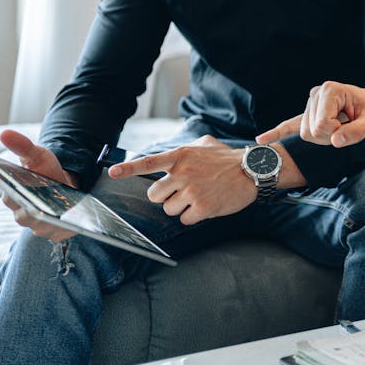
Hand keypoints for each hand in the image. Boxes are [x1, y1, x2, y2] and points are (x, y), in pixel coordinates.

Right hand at [0, 129, 77, 241]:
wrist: (65, 184)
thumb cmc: (45, 170)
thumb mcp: (36, 156)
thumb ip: (22, 146)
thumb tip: (4, 133)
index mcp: (13, 196)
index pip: (9, 198)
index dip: (12, 194)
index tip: (18, 188)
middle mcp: (22, 215)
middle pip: (24, 216)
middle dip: (32, 209)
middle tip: (40, 201)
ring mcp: (38, 226)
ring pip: (41, 227)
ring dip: (49, 221)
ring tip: (59, 212)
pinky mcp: (56, 233)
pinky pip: (59, 233)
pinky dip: (65, 228)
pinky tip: (73, 220)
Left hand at [107, 136, 303, 224]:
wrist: (252, 171)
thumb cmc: (228, 159)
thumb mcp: (204, 144)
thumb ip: (184, 151)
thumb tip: (168, 159)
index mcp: (180, 156)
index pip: (148, 163)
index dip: (128, 168)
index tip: (112, 172)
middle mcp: (182, 173)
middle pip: (155, 195)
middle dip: (165, 197)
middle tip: (182, 192)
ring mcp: (191, 191)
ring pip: (169, 209)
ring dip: (182, 207)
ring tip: (199, 197)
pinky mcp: (202, 207)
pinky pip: (185, 220)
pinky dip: (194, 216)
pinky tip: (207, 205)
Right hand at [257, 81, 364, 147]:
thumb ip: (356, 132)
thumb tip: (337, 141)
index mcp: (330, 90)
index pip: (321, 124)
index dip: (336, 133)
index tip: (350, 126)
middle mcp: (316, 94)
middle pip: (311, 131)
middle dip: (329, 137)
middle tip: (346, 128)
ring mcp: (311, 104)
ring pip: (306, 134)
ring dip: (323, 138)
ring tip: (339, 127)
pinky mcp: (308, 113)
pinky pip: (289, 125)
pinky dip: (277, 133)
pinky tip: (262, 140)